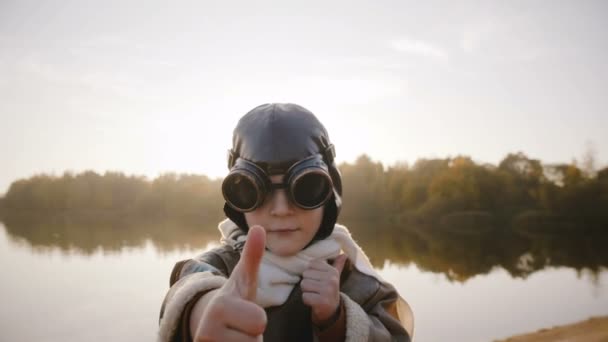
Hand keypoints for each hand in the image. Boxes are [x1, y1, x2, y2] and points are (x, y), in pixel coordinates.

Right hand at [192, 225, 266, 341]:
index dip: (258, 319)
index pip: (260, 322)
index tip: (243, 313)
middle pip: (256, 340)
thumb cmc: (234, 302)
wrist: (209, 327)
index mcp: (219, 307)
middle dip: (253, 336)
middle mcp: (207, 331)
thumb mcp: (243, 281)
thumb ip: (252, 256)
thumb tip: (260, 227)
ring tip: (234, 338)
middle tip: (239, 328)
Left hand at [301, 254, 347, 326]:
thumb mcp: (334, 277)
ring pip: (304, 285)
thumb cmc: (329, 291)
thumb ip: (337, 265)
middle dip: (308, 283)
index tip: (318, 280)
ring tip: (315, 294)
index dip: (311, 273)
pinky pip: (305, 296)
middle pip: (306, 275)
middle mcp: (331, 280)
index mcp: (332, 272)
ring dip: (306, 291)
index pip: (311, 264)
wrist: (332, 311)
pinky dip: (307, 300)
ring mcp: (327, 291)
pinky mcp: (321, 302)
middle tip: (316, 289)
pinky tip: (314, 302)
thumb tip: (344, 254)